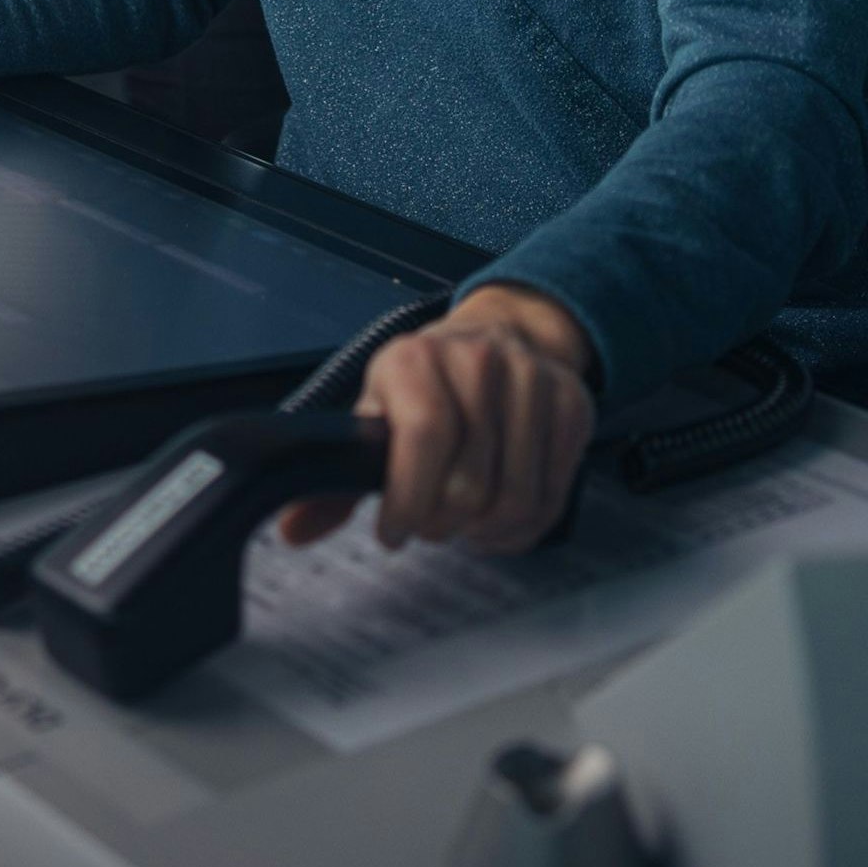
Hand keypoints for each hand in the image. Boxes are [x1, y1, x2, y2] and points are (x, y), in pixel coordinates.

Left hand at [276, 284, 596, 554]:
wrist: (501, 335)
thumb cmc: (427, 386)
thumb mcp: (375, 416)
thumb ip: (335, 481)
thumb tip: (294, 530)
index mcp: (414, 360)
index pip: (424, 436)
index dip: (408, 500)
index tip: (394, 531)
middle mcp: (478, 360)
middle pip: (469, 482)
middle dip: (442, 523)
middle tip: (431, 523)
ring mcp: (532, 380)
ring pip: (514, 498)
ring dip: (484, 530)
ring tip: (465, 521)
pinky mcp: (573, 405)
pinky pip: (552, 496)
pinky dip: (522, 527)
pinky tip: (499, 517)